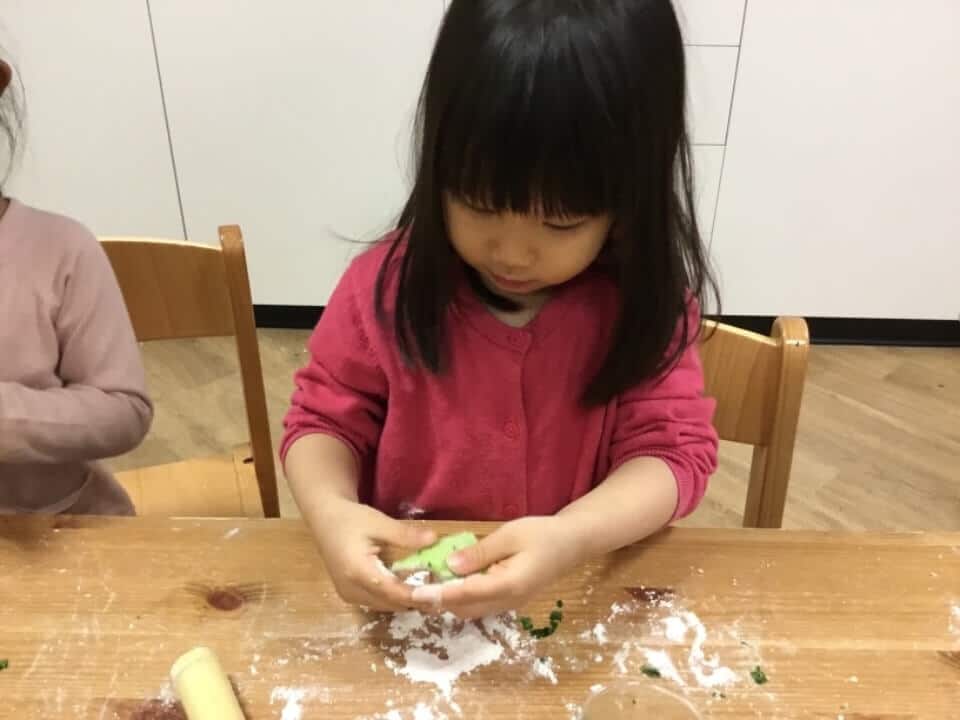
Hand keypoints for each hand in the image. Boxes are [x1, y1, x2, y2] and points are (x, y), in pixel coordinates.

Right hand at [313, 499, 436, 611]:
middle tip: (440, 591)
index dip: (417, 595)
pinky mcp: (350, 595)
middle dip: (415, 599)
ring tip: (428, 588)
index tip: (439, 594)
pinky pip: (377, 602)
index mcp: (358, 572)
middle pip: (391, 603)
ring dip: (405, 600)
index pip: (393, 592)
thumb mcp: (378, 522)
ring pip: (385, 606)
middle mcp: (352, 590)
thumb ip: (405, 534)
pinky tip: (408, 585)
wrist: (324, 519)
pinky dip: (393, 597)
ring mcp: (349, 595)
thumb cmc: (350, 519)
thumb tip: (433, 539)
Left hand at [410, 516, 585, 618]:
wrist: (573, 543)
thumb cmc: (543, 534)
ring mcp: (510, 604)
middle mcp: (508, 601)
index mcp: (509, 585)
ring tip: (427, 583)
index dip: (439, 594)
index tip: (415, 592)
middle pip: (465, 608)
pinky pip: (480, 605)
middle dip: (439, 601)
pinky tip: (452, 581)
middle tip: (414, 585)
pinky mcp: (509, 600)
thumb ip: (480, 552)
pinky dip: (462, 597)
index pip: (466, 594)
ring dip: (450, 600)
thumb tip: (451, 565)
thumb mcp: (510, 535)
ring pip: (471, 610)